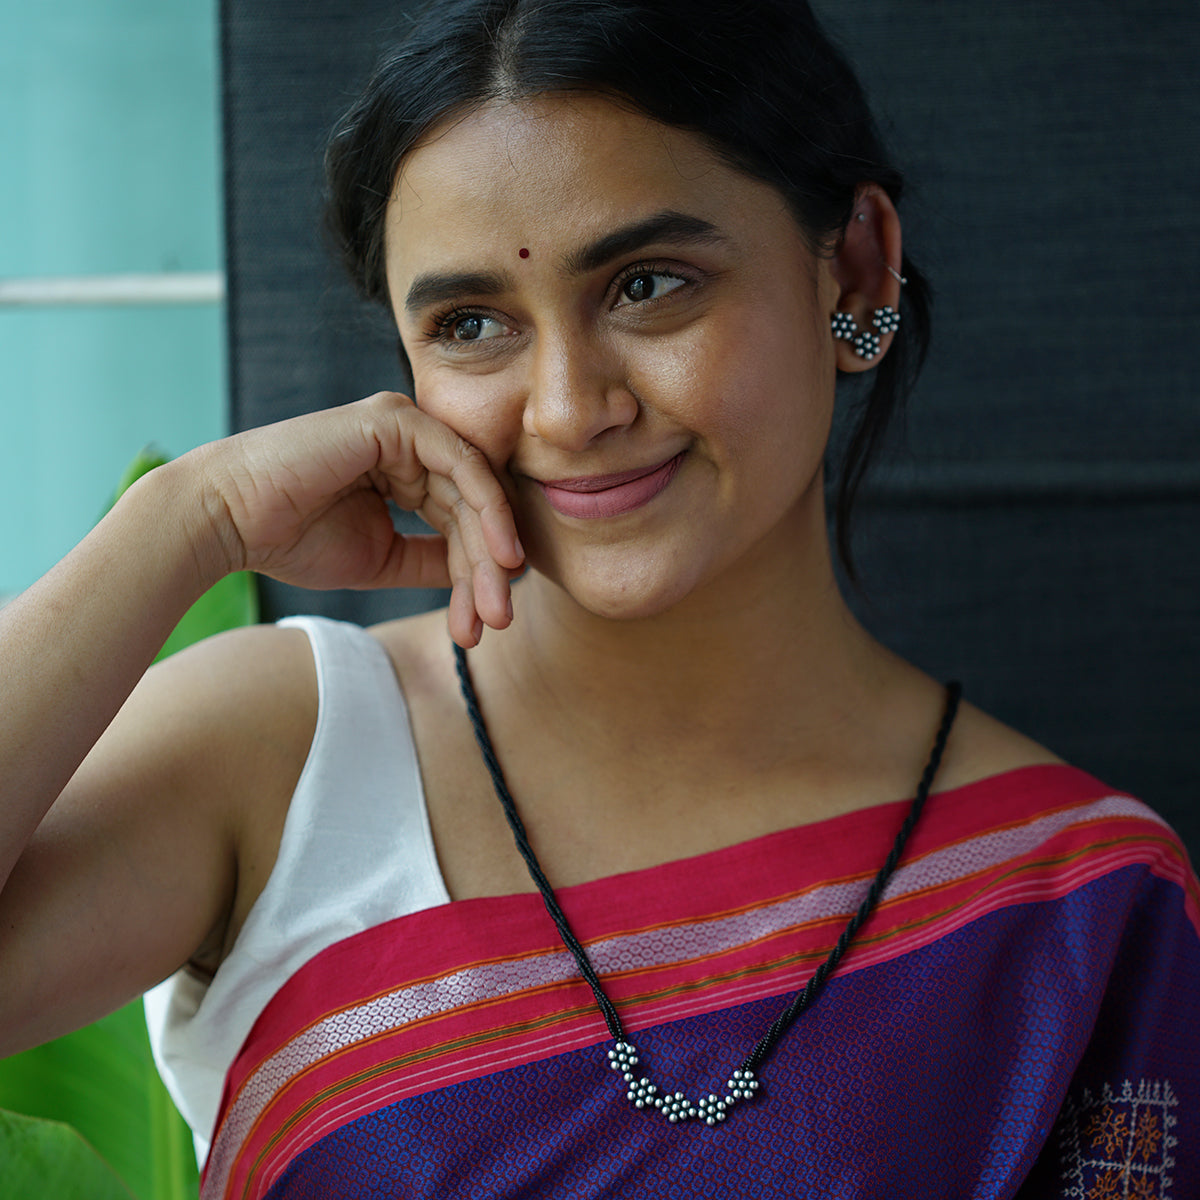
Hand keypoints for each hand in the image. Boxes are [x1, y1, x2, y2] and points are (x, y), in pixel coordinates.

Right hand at [189, 392, 522, 645]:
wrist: (230, 524)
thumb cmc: (291, 540)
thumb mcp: (383, 558)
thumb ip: (433, 560)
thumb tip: (487, 576)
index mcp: (403, 469)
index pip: (458, 519)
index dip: (477, 572)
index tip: (486, 622)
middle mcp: (410, 443)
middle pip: (472, 507)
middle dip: (489, 568)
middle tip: (499, 618)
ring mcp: (404, 426)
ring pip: (472, 489)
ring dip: (489, 551)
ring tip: (495, 604)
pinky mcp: (395, 420)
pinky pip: (459, 462)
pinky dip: (484, 508)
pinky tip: (497, 554)